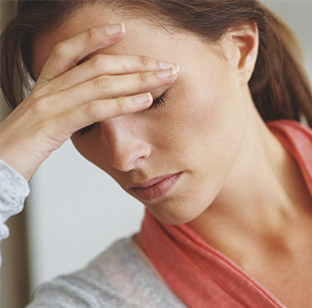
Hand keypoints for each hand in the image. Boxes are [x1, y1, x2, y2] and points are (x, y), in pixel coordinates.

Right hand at [0, 23, 177, 180]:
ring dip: (139, 79)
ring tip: (166, 77)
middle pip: (95, 64)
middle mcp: (47, 90)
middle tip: (166, 64)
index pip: (68, 51)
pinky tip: (146, 100)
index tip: (121, 29)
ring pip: (100, 83)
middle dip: (135, 62)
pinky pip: (94, 109)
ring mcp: (50, 105)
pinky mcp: (54, 125)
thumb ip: (63, 112)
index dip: (93, 36)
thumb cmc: (19, 150)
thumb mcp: (43, 124)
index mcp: (44, 87)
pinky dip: (123, 103)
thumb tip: (87, 111)